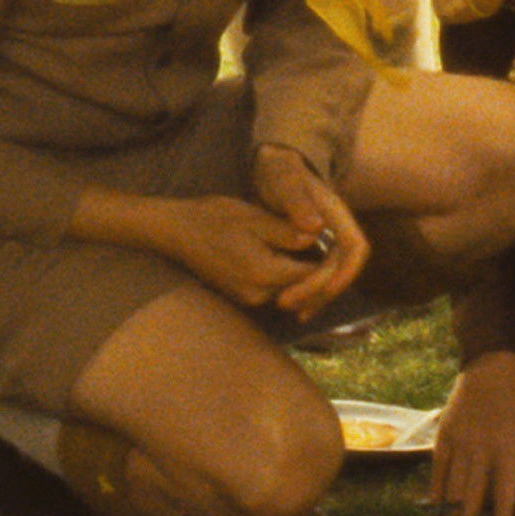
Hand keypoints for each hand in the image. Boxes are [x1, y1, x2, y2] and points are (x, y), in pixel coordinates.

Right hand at [146, 194, 338, 307]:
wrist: (176, 230)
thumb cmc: (213, 218)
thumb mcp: (254, 217)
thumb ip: (287, 231)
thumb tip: (318, 235)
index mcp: (262, 273)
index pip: (310, 277)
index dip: (329, 262)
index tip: (339, 242)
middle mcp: (257, 294)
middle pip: (302, 289)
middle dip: (320, 270)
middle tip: (334, 246)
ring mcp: (247, 297)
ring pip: (289, 290)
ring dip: (304, 274)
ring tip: (318, 248)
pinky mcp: (241, 295)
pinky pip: (274, 289)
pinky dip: (287, 276)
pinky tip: (292, 255)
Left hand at [253, 143, 370, 318]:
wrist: (276, 164)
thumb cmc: (280, 171)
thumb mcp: (284, 181)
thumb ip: (296, 201)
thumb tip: (314, 228)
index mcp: (336, 213)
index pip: (355, 247)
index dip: (346, 271)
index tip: (327, 289)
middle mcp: (338, 228)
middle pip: (342, 267)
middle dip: (320, 289)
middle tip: (287, 303)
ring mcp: (329, 238)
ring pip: (333, 274)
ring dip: (316, 295)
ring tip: (294, 311)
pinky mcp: (317, 246)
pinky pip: (321, 273)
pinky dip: (311, 291)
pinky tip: (295, 304)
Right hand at [429, 351, 514, 515]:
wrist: (492, 361)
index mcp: (507, 448)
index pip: (505, 492)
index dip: (504, 515)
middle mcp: (482, 449)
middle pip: (475, 495)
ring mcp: (461, 441)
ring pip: (455, 484)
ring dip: (457, 505)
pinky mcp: (445, 432)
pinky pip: (438, 466)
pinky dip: (436, 486)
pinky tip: (437, 501)